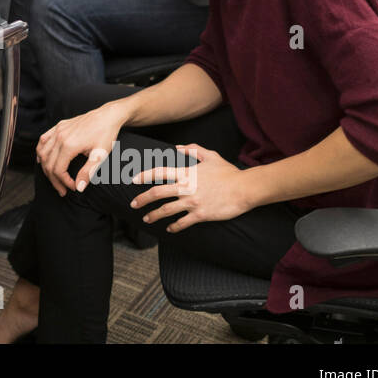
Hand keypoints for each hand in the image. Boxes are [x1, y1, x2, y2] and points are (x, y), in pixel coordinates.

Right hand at [35, 101, 129, 195]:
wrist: (108, 115)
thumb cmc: (106, 134)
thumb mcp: (100, 155)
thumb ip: (88, 172)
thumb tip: (78, 187)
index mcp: (69, 144)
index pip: (58, 169)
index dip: (63, 182)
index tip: (73, 188)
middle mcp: (60, 136)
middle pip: (48, 163)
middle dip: (54, 180)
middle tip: (62, 190)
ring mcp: (58, 130)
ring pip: (42, 152)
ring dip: (45, 168)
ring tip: (53, 179)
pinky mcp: (59, 126)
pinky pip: (43, 140)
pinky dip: (41, 152)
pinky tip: (43, 160)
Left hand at [129, 145, 253, 232]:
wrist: (245, 188)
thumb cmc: (228, 172)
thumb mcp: (210, 155)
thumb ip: (193, 149)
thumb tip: (177, 147)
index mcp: (186, 173)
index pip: (159, 173)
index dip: (144, 175)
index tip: (133, 180)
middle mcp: (186, 188)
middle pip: (157, 194)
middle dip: (142, 199)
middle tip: (133, 204)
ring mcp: (193, 202)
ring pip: (166, 210)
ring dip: (154, 215)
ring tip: (147, 219)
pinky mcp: (201, 214)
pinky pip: (183, 223)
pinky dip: (174, 227)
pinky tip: (170, 229)